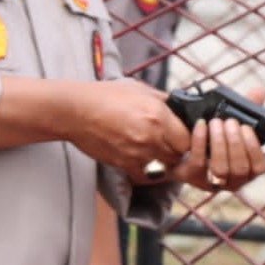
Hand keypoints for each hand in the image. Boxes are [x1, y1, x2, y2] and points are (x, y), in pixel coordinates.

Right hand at [68, 79, 189, 177]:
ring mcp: (138, 153)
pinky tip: (140, 159)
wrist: (76, 111)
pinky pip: (145, 175)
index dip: (187, 138)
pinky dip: (146, 170)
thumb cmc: (104, 96)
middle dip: (176, 150)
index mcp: (158, 115)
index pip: (188, 138)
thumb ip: (162, 100)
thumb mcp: (138, 89)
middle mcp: (151, 136)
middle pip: (179, 154)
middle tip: (169, 143)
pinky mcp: (124, 164)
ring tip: (154, 151)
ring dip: (163, 161)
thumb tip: (179, 106)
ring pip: (164, 166)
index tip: (181, 135)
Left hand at [172, 86, 264, 192]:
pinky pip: (198, 162)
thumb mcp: (232, 126)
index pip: (260, 168)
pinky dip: (201, 141)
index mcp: (248, 172)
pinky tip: (201, 125)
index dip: (254, 147)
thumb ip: (247, 111)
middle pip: (239, 168)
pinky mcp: (192, 177)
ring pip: (220, 168)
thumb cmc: (215, 139)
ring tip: (216, 122)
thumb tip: (259, 92)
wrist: (182, 151)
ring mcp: (212, 182)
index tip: (246, 127)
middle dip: (235, 142)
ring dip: (219, 143)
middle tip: (229, 122)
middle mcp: (233, 182)